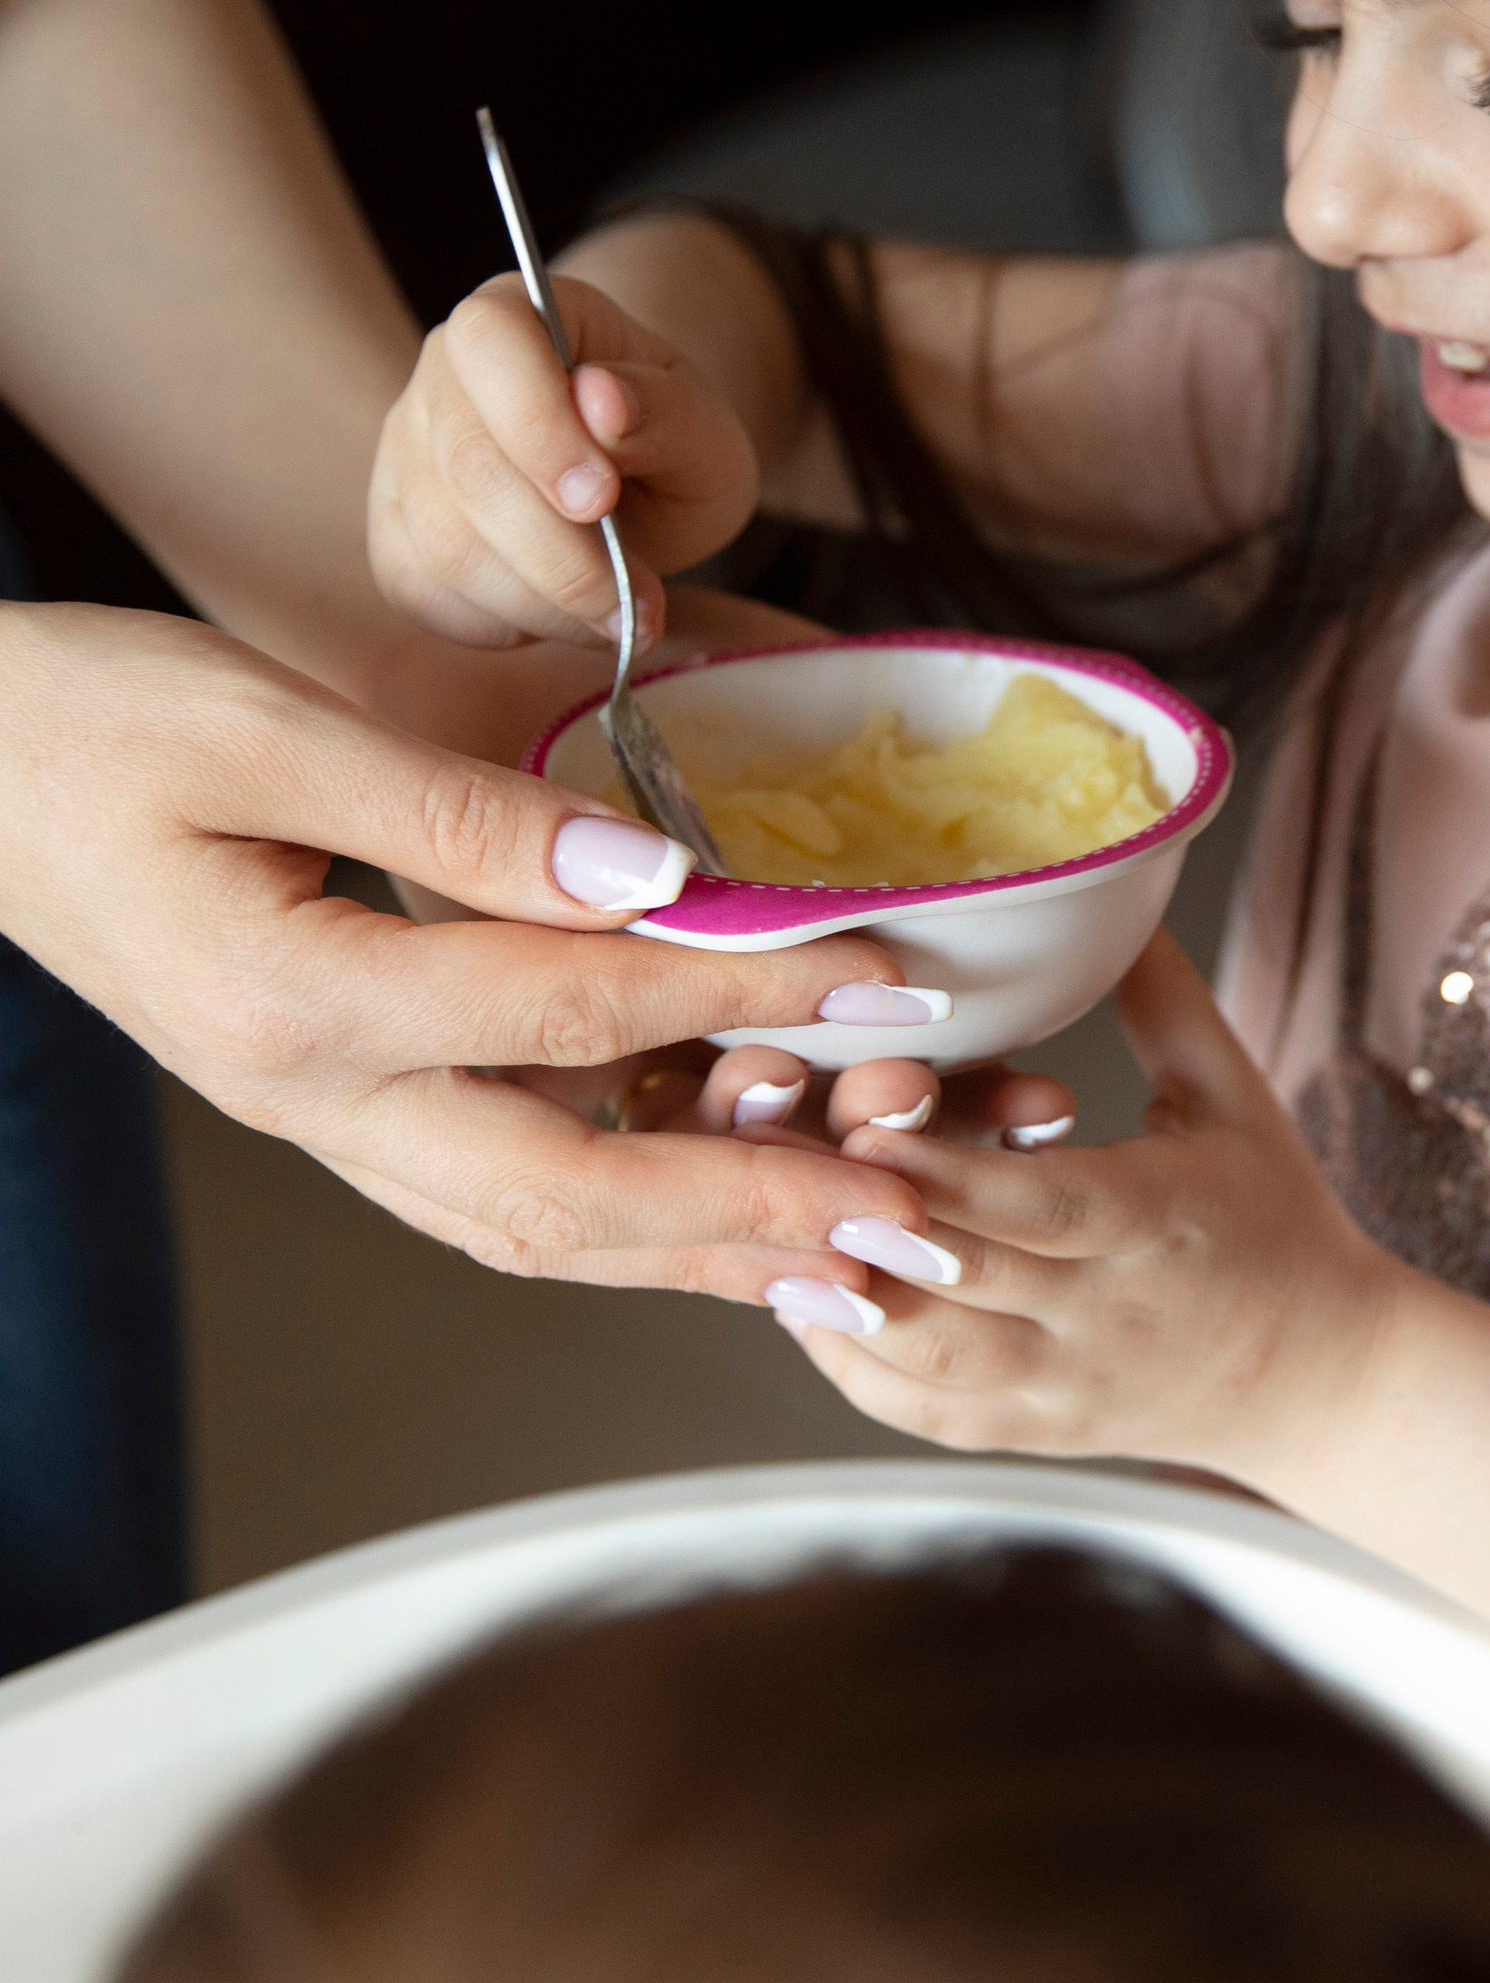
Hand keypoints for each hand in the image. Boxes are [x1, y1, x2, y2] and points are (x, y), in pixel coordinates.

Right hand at [0, 606, 972, 1304]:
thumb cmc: (89, 722)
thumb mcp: (264, 727)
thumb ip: (460, 811)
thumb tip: (648, 873)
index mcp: (294, 1003)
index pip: (570, 1015)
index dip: (744, 996)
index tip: (884, 980)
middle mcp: (308, 1100)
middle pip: (565, 1199)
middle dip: (750, 1214)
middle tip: (908, 1224)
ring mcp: (315, 1123)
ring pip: (532, 1230)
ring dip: (698, 1253)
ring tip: (844, 1260)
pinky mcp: (329, 1107)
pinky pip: (494, 1194)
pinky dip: (619, 1219)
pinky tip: (717, 1215)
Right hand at [368, 268, 758, 650]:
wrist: (641, 488)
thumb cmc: (670, 443)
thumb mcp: (705, 428)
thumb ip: (667, 412)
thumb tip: (603, 399)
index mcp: (517, 313)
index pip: (491, 342)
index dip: (538, 426)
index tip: (601, 498)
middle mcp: (441, 374)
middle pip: (467, 466)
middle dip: (560, 553)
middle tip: (640, 599)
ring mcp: (406, 456)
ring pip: (446, 544)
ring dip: (545, 602)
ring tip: (621, 614)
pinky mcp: (396, 536)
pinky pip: (429, 595)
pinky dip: (508, 624)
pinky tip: (566, 616)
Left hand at [764, 928, 1392, 1467]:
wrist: (1322, 1377)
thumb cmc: (1275, 1219)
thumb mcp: (1233, 1099)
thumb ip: (1165, 999)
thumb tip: (1112, 889)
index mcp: (1161, 1222)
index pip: (1045, 1206)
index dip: (950, 1171)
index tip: (869, 1122)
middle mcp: (1108, 1317)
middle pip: (968, 1282)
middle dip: (865, 1225)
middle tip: (771, 1163)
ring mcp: (1068, 1386)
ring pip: (934, 1363)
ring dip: (844, 1301)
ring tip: (764, 1228)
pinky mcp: (1037, 1431)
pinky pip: (929, 1414)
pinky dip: (856, 1366)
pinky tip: (804, 1303)